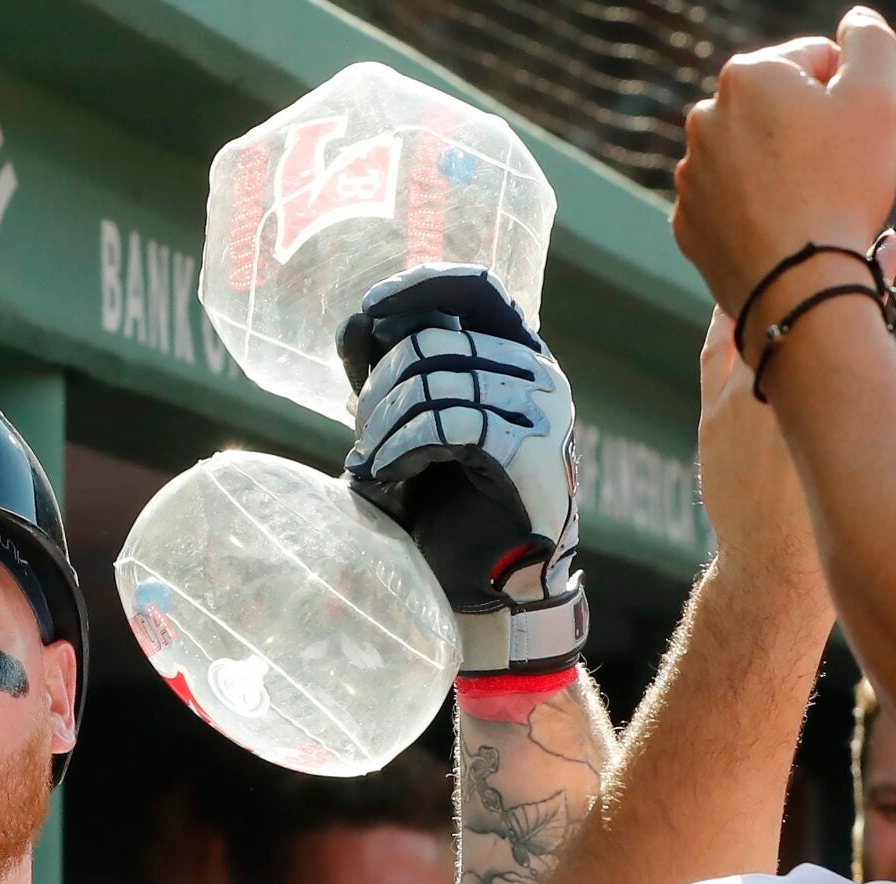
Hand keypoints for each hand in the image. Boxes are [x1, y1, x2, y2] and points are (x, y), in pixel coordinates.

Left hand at [342, 263, 584, 676]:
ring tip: (372, 466)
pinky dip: (401, 448)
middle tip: (362, 441)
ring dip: (382, 427)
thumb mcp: (405, 426)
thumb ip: (386, 375)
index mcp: (515, 356)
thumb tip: (354, 322)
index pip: (476, 287)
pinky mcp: (527, 453)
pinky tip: (391, 476)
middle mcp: (537, 374)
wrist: (482, 583)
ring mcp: (541, 412)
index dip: (418, 288)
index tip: (367, 315)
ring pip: (434, 380)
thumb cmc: (444, 503)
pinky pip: (446, 424)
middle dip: (378, 389)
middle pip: (434, 341)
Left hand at [673, 9, 895, 319]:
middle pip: (779, 109)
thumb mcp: (876, 94)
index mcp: (746, 74)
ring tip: (807, 203)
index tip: (853, 135)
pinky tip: (780, 229)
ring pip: (754, 157)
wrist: (799, 283)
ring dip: (781, 170)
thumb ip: (869, 41)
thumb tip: (854, 22)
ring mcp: (689, 174)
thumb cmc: (841, 184)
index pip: (815, 62)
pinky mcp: (688, 222)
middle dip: (809, 130)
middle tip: (834, 171)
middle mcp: (704, 118)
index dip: (848, 96)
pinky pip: (733, 203)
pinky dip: (757, 210)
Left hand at [698, 231, 895, 571]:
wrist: (774, 572)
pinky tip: (741, 306)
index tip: (889, 241)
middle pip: (801, 306)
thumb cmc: (846, 516)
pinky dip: (732, 326)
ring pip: (753, 322)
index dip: (874, 272)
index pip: (856, 307)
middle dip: (820, 273)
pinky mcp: (711, 416)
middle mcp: (781, 385)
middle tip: (838, 243)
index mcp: (833, 389)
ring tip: (788, 263)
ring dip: (772, 294)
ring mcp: (738, 398)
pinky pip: (719, 352)